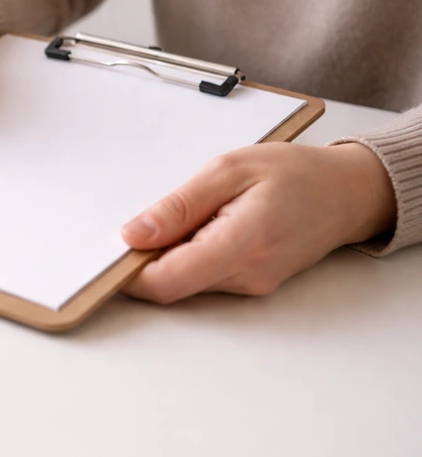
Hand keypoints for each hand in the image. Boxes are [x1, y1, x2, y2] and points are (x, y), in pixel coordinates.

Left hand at [119, 142, 396, 303]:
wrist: (346, 192)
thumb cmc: (294, 173)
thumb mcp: (228, 169)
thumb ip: (179, 205)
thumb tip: (134, 234)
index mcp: (241, 243)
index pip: (168, 281)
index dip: (129, 272)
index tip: (111, 249)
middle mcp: (247, 275)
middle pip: (172, 286)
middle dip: (146, 261)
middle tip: (144, 221)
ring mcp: (251, 286)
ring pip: (186, 284)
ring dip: (169, 257)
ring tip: (185, 215)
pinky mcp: (251, 285)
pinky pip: (204, 279)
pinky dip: (189, 257)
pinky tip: (201, 226)